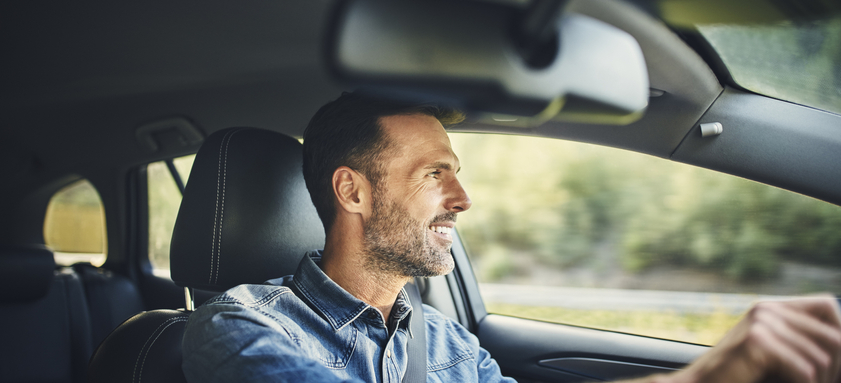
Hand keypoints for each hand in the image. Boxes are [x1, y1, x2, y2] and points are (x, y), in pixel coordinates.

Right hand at [678, 296, 840, 382]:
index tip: (836, 365)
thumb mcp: (772, 352)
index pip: (827, 305)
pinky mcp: (757, 342)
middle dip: (836, 367)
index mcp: (771, 306)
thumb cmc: (739, 374)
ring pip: (822, 358)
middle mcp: (766, 309)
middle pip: (832, 336)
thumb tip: (840, 344)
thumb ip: (800, 341)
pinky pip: (805, 370)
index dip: (840, 333)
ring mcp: (761, 323)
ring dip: (820, 382)